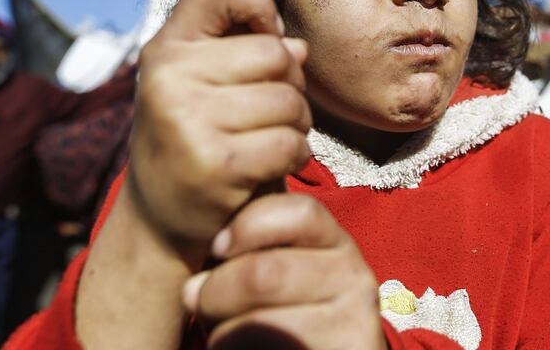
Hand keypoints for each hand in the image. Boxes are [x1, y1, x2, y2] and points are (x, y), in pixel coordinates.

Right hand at [126, 0, 311, 258]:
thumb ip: (244, 54)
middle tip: (271, 111)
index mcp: (165, 49)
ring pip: (288, 100)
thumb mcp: (199, 87)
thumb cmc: (193, 142)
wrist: (159, 222)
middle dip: (290, 83)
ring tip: (271, 138)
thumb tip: (297, 48)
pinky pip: (289, 142)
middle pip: (275, 53)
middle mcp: (168, 77)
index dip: (257, 5)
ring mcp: (188, 120)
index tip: (263, 36)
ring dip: (296, 123)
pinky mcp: (215, 163)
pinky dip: (295, 154)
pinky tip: (274, 163)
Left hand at [184, 193, 385, 349]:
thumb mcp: (260, 268)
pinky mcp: (350, 349)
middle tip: (201, 304)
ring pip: (260, 323)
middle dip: (216, 292)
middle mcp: (354, 274)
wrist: (308, 349)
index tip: (217, 246)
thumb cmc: (270, 311)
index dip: (248, 225)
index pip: (301, 212)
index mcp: (332, 241)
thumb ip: (241, 252)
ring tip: (223, 333)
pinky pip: (267, 349)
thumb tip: (194, 290)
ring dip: (222, 331)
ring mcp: (355, 319)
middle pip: (267, 274)